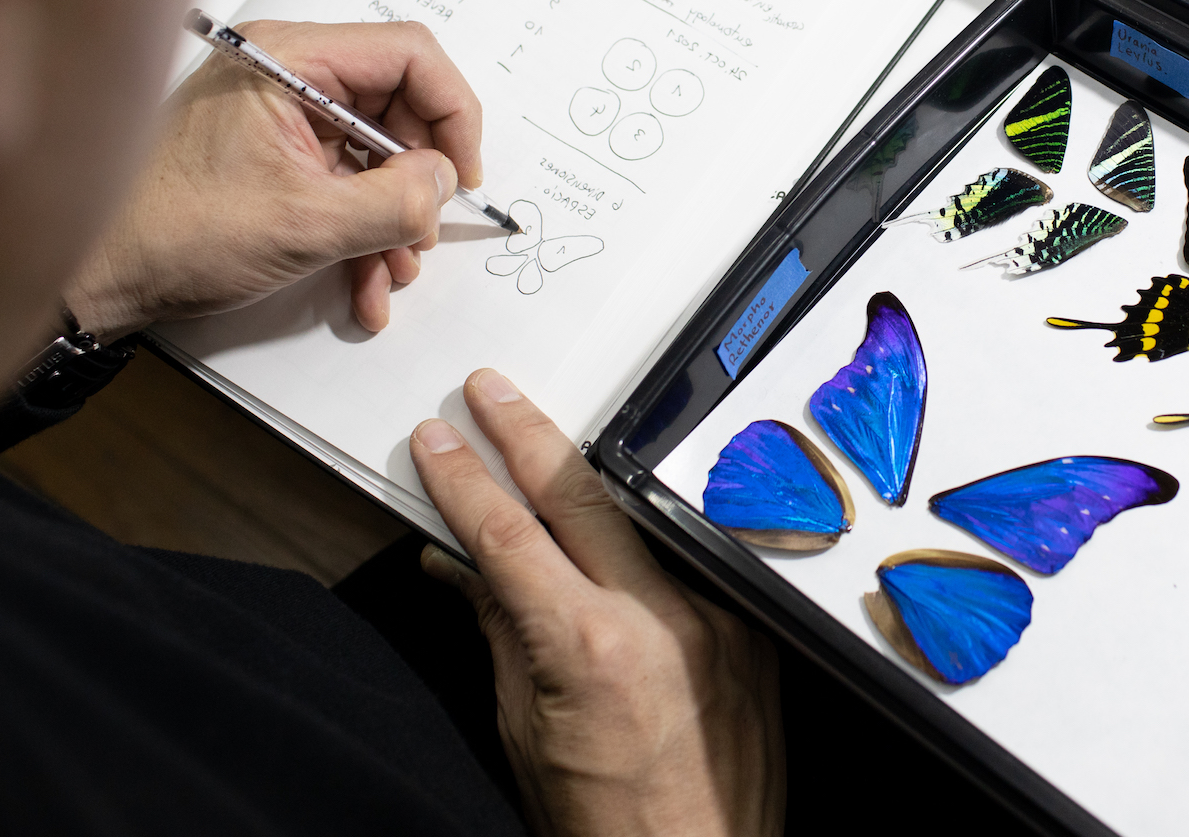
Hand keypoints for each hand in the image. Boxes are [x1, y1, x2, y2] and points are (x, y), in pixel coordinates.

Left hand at [66, 19, 483, 335]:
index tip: (462, 175)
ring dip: (394, 218)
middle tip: (423, 232)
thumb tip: (444, 184)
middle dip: (419, 179)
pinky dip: (362, 231)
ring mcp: (278, 113)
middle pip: (398, 105)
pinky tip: (364, 286)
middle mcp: (285, 72)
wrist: (91, 275)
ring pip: (376, 153)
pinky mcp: (272, 153)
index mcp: (287, 58)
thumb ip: (395, 202)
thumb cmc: (170, 233)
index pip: (409, 54)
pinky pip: (343, 180)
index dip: (452, 113)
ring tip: (391, 273)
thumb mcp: (305, 225)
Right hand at [412, 369, 784, 836]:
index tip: (437, 445)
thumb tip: (460, 566)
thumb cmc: (606, 831)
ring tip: (543, 435)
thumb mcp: (523, 732)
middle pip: (581, 495)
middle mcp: (662, 618)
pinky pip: (691, 559)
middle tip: (490, 394)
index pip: (510, 535)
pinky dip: (647, 533)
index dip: (465, 483)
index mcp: (590, 648)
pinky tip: (618, 511)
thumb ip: (499, 633)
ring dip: (588, 473)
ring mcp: (716, 619)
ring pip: (642, 517)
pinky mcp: (751, 631)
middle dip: (526, 436)